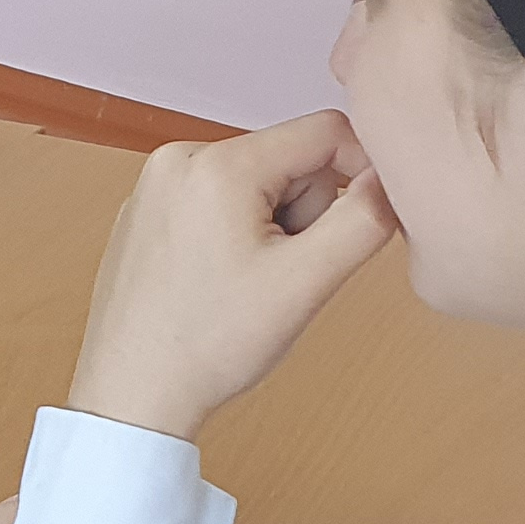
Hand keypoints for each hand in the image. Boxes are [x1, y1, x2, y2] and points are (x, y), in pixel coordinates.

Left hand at [64, 112, 401, 445]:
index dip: (361, 173)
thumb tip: (391, 177)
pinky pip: (217, 202)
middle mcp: (177, 159)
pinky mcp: (146, 212)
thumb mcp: (307, 281)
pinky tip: (217, 284)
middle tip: (280, 273)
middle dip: (304, 213)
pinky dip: (234, 236)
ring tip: (246, 283)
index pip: (325, 131)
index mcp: (217, 164)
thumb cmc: (211, 344)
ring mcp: (155, 185)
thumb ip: (364, 219)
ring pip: (256, 182)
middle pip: (289, 158)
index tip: (358, 227)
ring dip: (272, 227)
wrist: (134, 392)